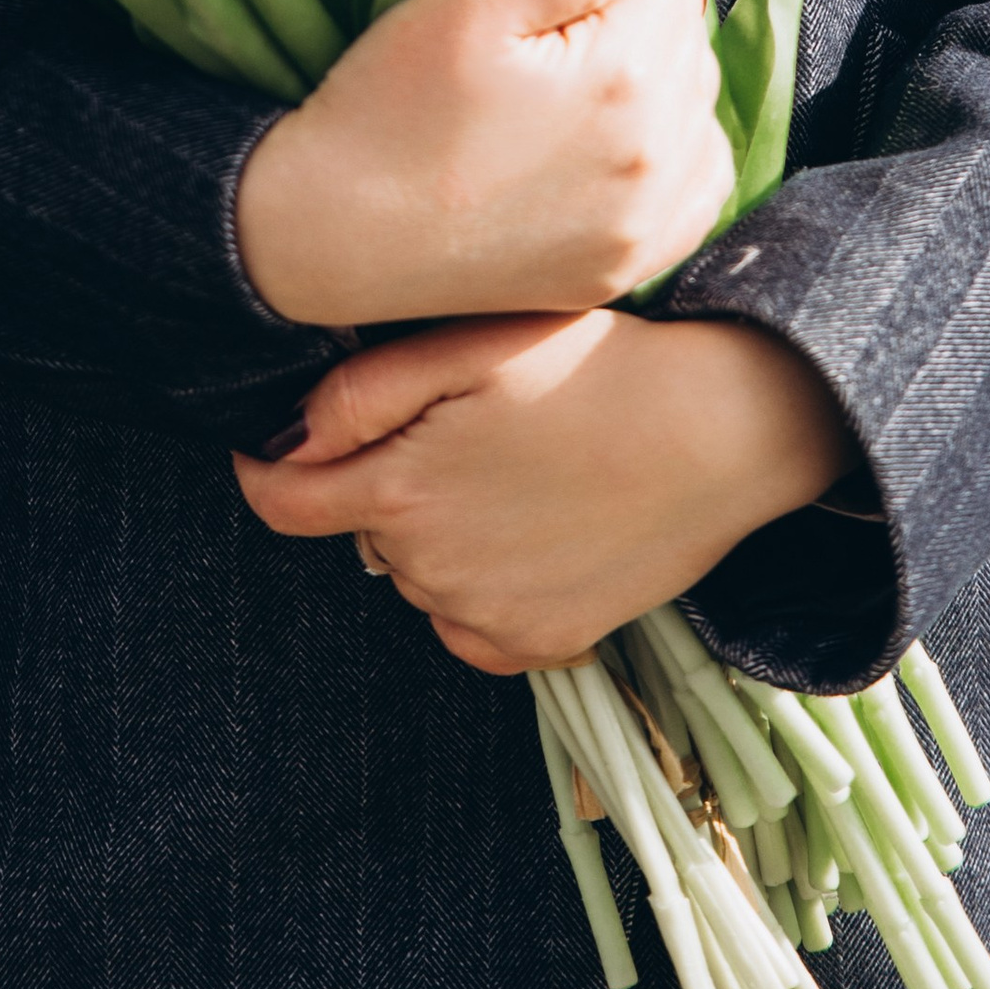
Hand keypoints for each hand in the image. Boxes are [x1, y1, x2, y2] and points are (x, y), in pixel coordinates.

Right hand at [233, 0, 728, 327]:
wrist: (328, 237)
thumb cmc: (384, 113)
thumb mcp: (469, 7)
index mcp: (622, 82)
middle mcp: (652, 160)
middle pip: (689, 43)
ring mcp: (641, 226)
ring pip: (699, 111)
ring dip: (677, 62)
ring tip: (631, 27)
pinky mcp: (619, 266)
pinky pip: (696, 193)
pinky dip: (686, 145)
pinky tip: (652, 122)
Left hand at [233, 309, 854, 674]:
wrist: (723, 431)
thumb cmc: (598, 368)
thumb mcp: (472, 344)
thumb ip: (359, 394)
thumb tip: (280, 446)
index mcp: (402, 492)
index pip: (284, 505)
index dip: (266, 473)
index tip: (270, 452)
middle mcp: (434, 572)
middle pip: (365, 531)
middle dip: (385, 484)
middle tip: (463, 428)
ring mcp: (489, 618)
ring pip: (419, 576)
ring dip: (439, 533)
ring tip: (517, 471)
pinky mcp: (544, 644)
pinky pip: (471, 627)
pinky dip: (481, 590)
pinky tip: (535, 531)